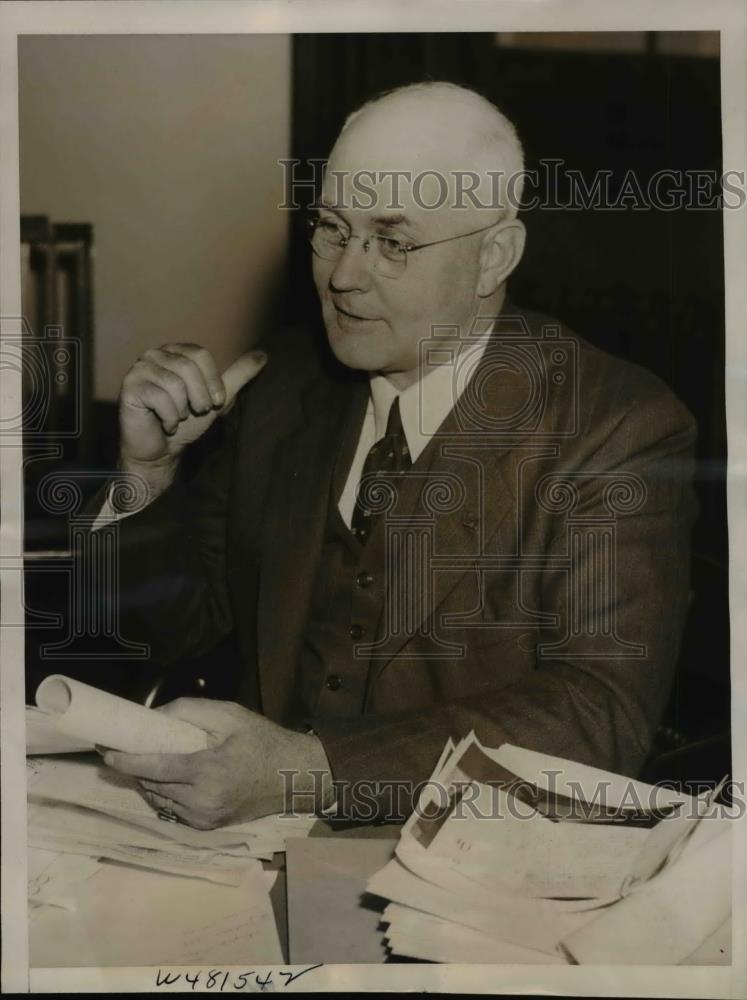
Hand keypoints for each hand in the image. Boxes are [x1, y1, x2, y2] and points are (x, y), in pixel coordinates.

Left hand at [101, 698, 332, 829]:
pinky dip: (164, 794)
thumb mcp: (230, 715)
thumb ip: (190, 710)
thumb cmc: (263, 740)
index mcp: (205, 771)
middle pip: (151, 784)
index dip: (125, 759)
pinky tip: (168, 779)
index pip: (152, 767)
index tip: (105, 749)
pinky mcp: (207, 827)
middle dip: (134, 767)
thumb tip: (154, 715)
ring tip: (144, 761)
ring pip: (159, 800)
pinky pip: (173, 810)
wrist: (295, 776)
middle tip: (122, 749)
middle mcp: (200, 801)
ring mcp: (203, 818)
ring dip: (148, 782)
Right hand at [118, 343, 266, 493]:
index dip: (212, 380)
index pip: (200, 354)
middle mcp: (154, 355)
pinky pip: (159, 397)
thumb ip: (238, 376)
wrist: (161, 451)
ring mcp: (139, 370)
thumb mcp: (217, 398)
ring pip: (174, 383)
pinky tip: (165, 424)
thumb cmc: (188, 422)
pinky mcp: (129, 388)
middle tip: (195, 412)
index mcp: (175, 352)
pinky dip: (169, 417)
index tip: (215, 401)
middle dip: (199, 397)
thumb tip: (263, 355)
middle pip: (187, 367)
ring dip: (182, 409)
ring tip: (177, 417)